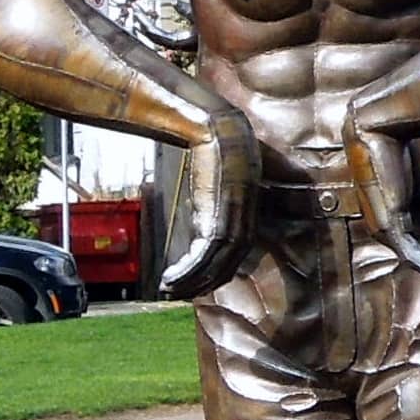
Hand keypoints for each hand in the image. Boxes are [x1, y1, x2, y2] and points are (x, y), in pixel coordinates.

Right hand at [158, 114, 262, 301]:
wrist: (213, 125)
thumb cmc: (216, 143)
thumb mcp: (220, 172)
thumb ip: (218, 191)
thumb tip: (207, 197)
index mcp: (248, 208)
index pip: (238, 251)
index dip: (219, 270)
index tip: (199, 281)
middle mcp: (245, 216)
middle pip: (229, 263)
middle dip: (205, 282)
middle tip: (181, 294)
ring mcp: (234, 217)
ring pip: (216, 263)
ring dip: (193, 281)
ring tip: (171, 289)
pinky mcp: (217, 215)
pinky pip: (205, 254)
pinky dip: (189, 270)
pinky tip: (171, 277)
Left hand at [342, 117, 419, 284]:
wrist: (379, 130)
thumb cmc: (393, 147)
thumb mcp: (416, 182)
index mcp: (384, 215)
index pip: (410, 240)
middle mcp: (380, 226)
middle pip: (413, 254)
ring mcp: (383, 228)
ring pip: (415, 259)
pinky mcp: (391, 227)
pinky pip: (414, 256)